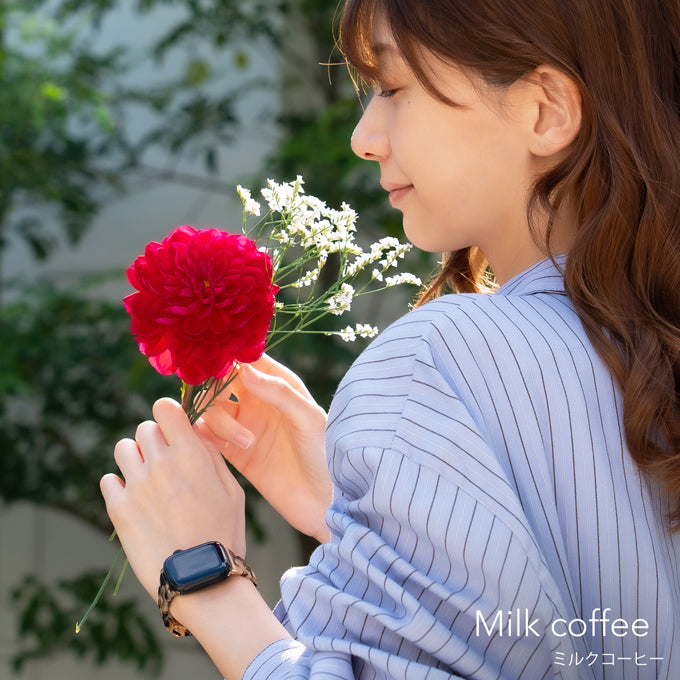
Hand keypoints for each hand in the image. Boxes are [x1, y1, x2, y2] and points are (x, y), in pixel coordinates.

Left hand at [100, 398, 246, 598]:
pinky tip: (135, 499)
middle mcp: (161, 463)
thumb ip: (211, 457)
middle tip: (165, 460)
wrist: (200, 578)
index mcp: (191, 454)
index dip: (169, 414)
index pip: (166, 408)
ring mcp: (137, 485)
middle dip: (155, 439)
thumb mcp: (232, 490)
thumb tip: (195, 435)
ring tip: (147, 478)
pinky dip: (119, 485)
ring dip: (135, 457)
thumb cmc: (224, 533)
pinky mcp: (118, 508)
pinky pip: (108, 480)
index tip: (174, 426)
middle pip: (145, 428)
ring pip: (123, 449)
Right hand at [195, 354, 331, 541]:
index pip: (248, 360)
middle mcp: (260, 403)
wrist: (327, 503)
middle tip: (222, 401)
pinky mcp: (236, 454)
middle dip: (214, 388)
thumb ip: (279, 393)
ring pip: (212, 409)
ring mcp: (246, 427)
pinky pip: (208, 437)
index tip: (215, 362)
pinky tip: (218, 445)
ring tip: (247, 443)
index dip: (229, 357)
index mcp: (281, 387)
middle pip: (222, 382)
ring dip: (219, 421)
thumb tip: (244, 370)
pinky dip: (204, 436)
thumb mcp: (309, 419)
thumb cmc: (328, 455)